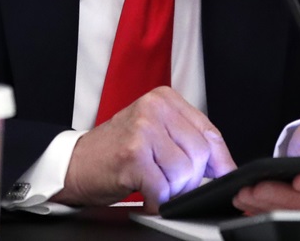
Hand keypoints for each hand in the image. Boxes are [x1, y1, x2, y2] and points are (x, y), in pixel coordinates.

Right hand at [50, 86, 235, 211]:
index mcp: (165, 99)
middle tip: (171, 184)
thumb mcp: (155, 131)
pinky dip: (157, 200)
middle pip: (200, 154)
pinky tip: (146, 195)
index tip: (225, 175)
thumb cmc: (116, 150)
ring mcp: (143, 130)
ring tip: (154, 185)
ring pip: (184, 173)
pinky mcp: (133, 155)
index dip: (220, 160)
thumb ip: (187, 139)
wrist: (75, 162)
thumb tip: (223, 165)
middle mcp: (154, 108)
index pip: (209, 131)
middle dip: (190, 179)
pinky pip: (163, 188)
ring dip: (172, 190)